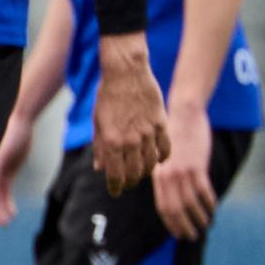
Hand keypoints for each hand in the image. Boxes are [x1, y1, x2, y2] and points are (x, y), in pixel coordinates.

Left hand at [88, 34, 169, 194]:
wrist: (126, 72)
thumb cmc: (107, 96)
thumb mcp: (98, 122)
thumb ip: (100, 147)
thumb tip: (100, 168)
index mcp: (113, 142)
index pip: (115, 175)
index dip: (115, 187)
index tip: (116, 192)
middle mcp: (131, 141)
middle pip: (134, 173)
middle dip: (130, 182)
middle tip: (127, 183)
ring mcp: (149, 133)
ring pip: (151, 164)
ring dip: (145, 172)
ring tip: (141, 173)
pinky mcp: (162, 124)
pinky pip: (166, 148)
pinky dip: (163, 158)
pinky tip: (159, 160)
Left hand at [152, 100, 218, 239]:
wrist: (184, 115)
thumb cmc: (174, 137)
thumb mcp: (163, 157)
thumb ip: (164, 176)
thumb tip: (168, 194)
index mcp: (158, 176)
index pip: (163, 207)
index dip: (171, 223)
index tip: (179, 234)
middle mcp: (167, 176)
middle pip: (175, 209)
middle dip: (184, 226)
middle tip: (192, 237)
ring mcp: (182, 171)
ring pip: (190, 203)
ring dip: (199, 218)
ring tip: (206, 226)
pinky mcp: (196, 165)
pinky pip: (203, 191)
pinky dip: (209, 203)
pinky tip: (213, 210)